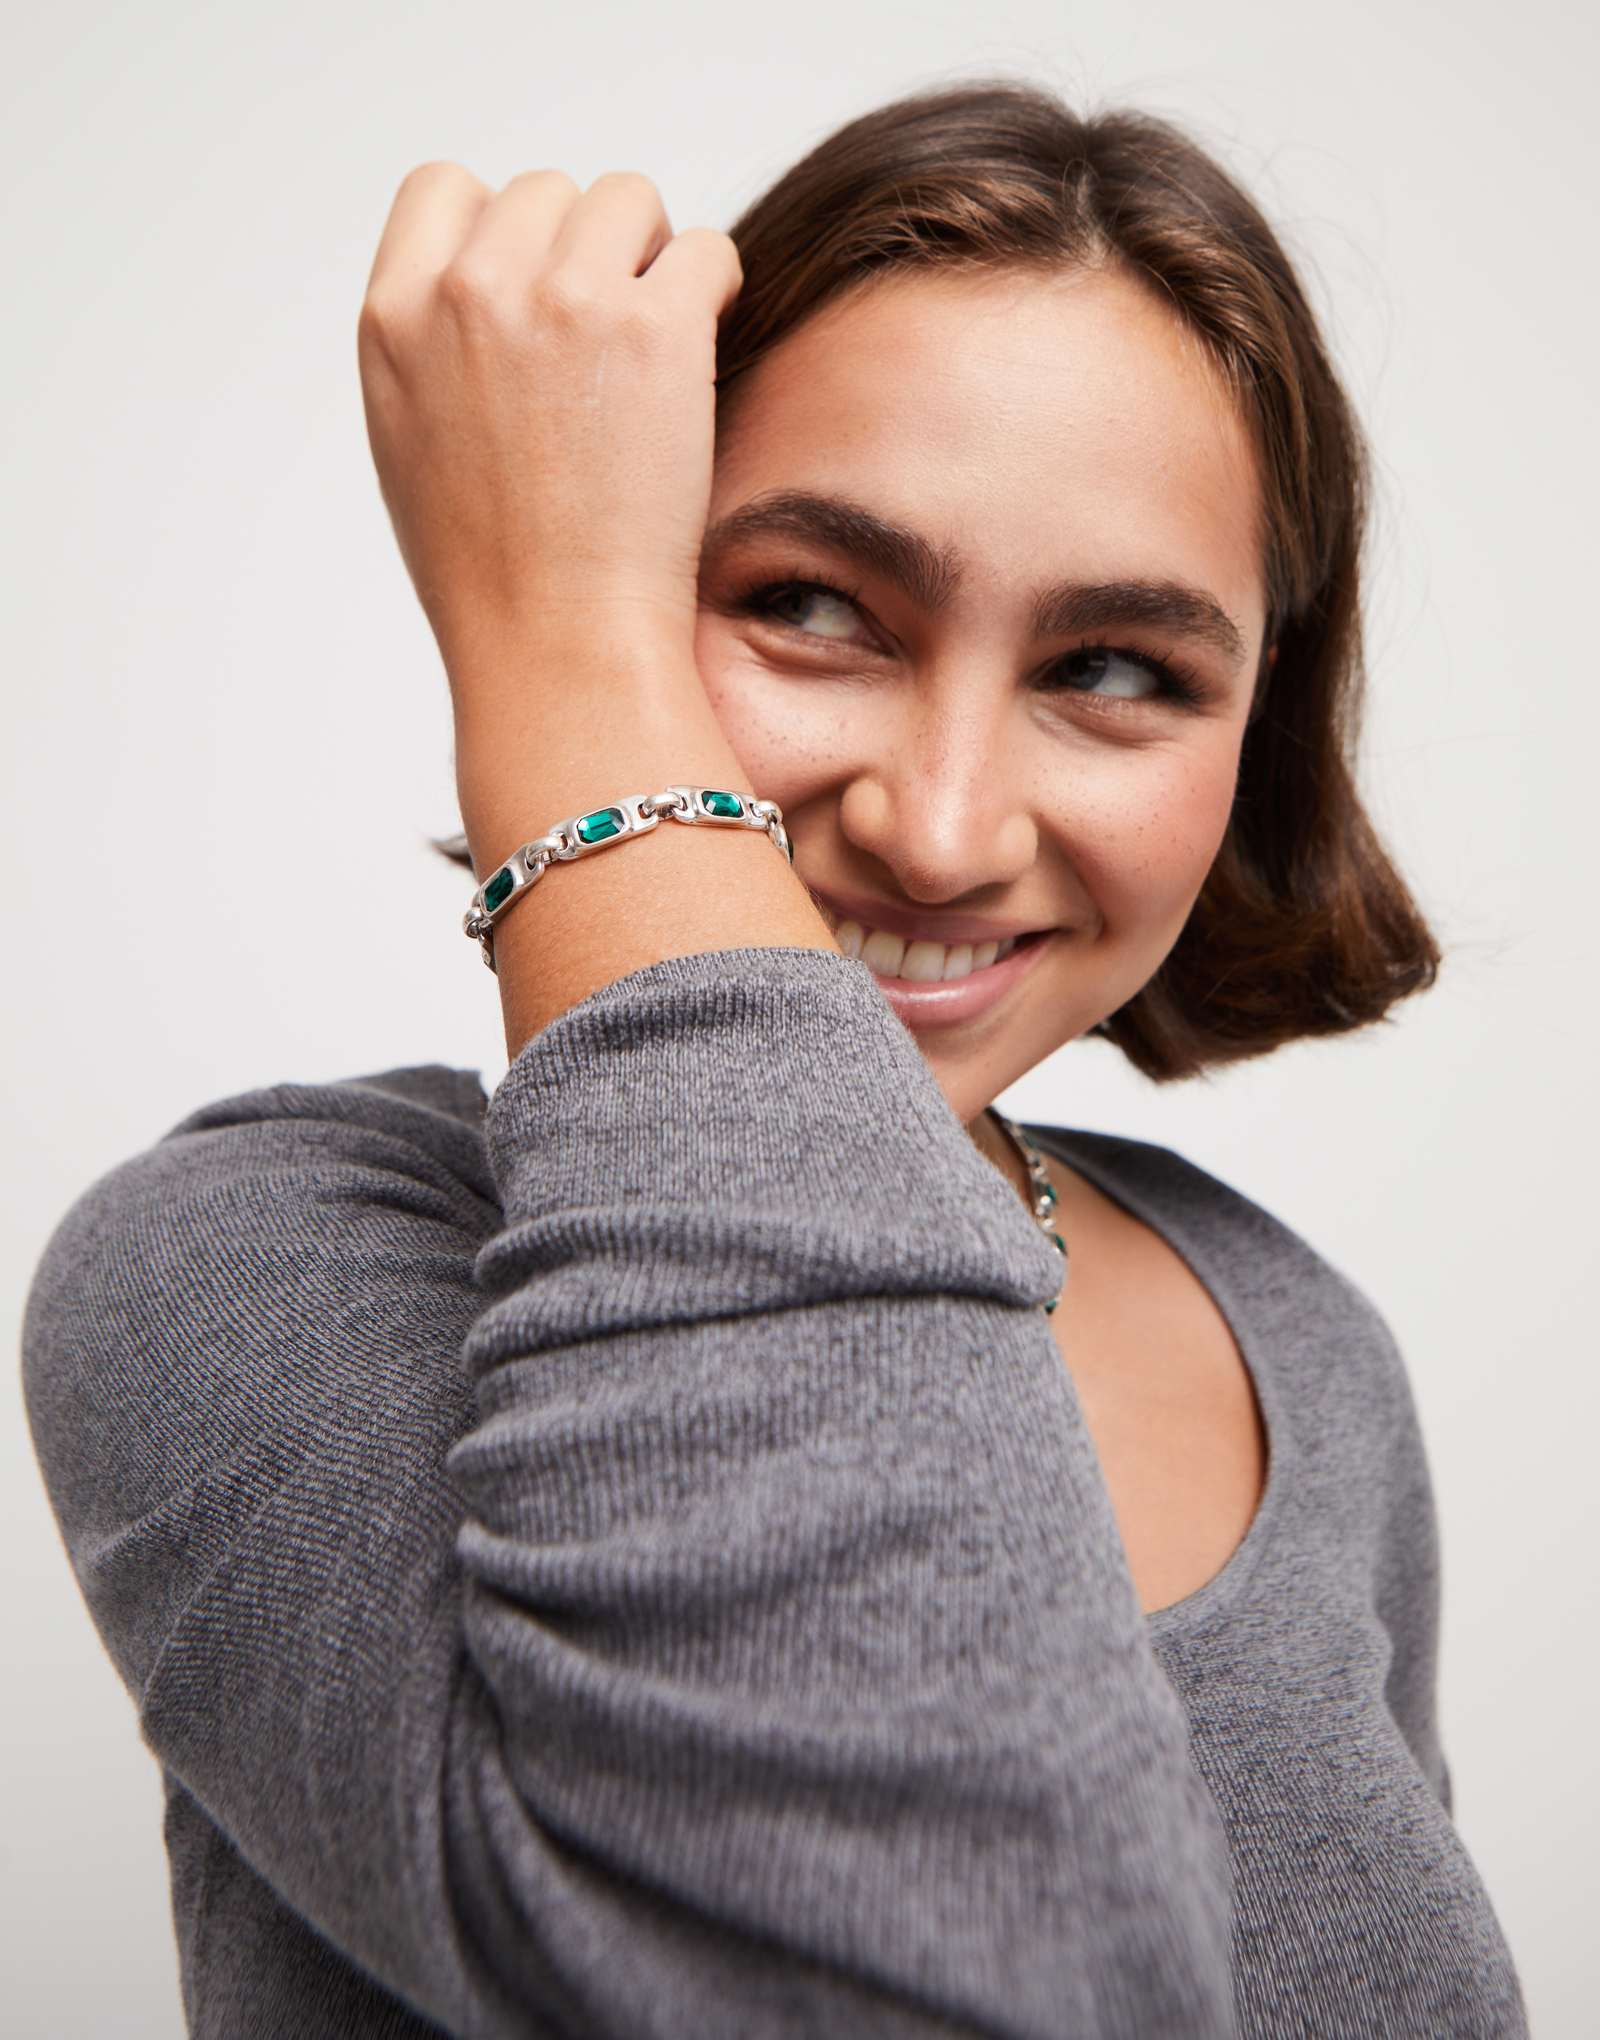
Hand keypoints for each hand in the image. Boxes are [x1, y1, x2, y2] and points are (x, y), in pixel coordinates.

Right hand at [358, 165, 741, 705]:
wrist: (556, 642)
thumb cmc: (490, 577)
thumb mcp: (409, 445)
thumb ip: (430, 346)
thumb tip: (473, 288)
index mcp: (394, 317)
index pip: (444, 190)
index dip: (501, 230)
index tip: (535, 293)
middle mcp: (470, 290)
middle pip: (546, 193)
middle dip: (585, 250)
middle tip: (610, 340)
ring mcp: (563, 300)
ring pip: (629, 201)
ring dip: (652, 257)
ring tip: (657, 344)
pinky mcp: (655, 327)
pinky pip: (707, 250)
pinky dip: (714, 289)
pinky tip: (703, 348)